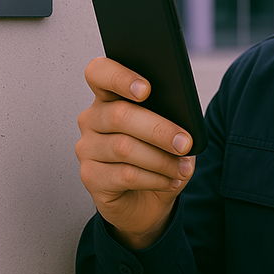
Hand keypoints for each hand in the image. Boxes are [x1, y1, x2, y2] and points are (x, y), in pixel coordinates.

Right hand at [76, 57, 196, 248]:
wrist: (146, 200)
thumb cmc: (157, 156)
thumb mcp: (170, 133)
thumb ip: (173, 119)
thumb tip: (185, 122)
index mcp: (109, 96)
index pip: (99, 73)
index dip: (120, 77)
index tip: (146, 89)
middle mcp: (92, 118)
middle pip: (119, 115)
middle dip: (158, 129)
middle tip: (185, 142)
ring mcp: (87, 148)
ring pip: (124, 147)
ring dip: (161, 159)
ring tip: (183, 167)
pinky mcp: (90, 176)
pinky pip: (125, 175)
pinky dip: (154, 178)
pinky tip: (170, 180)